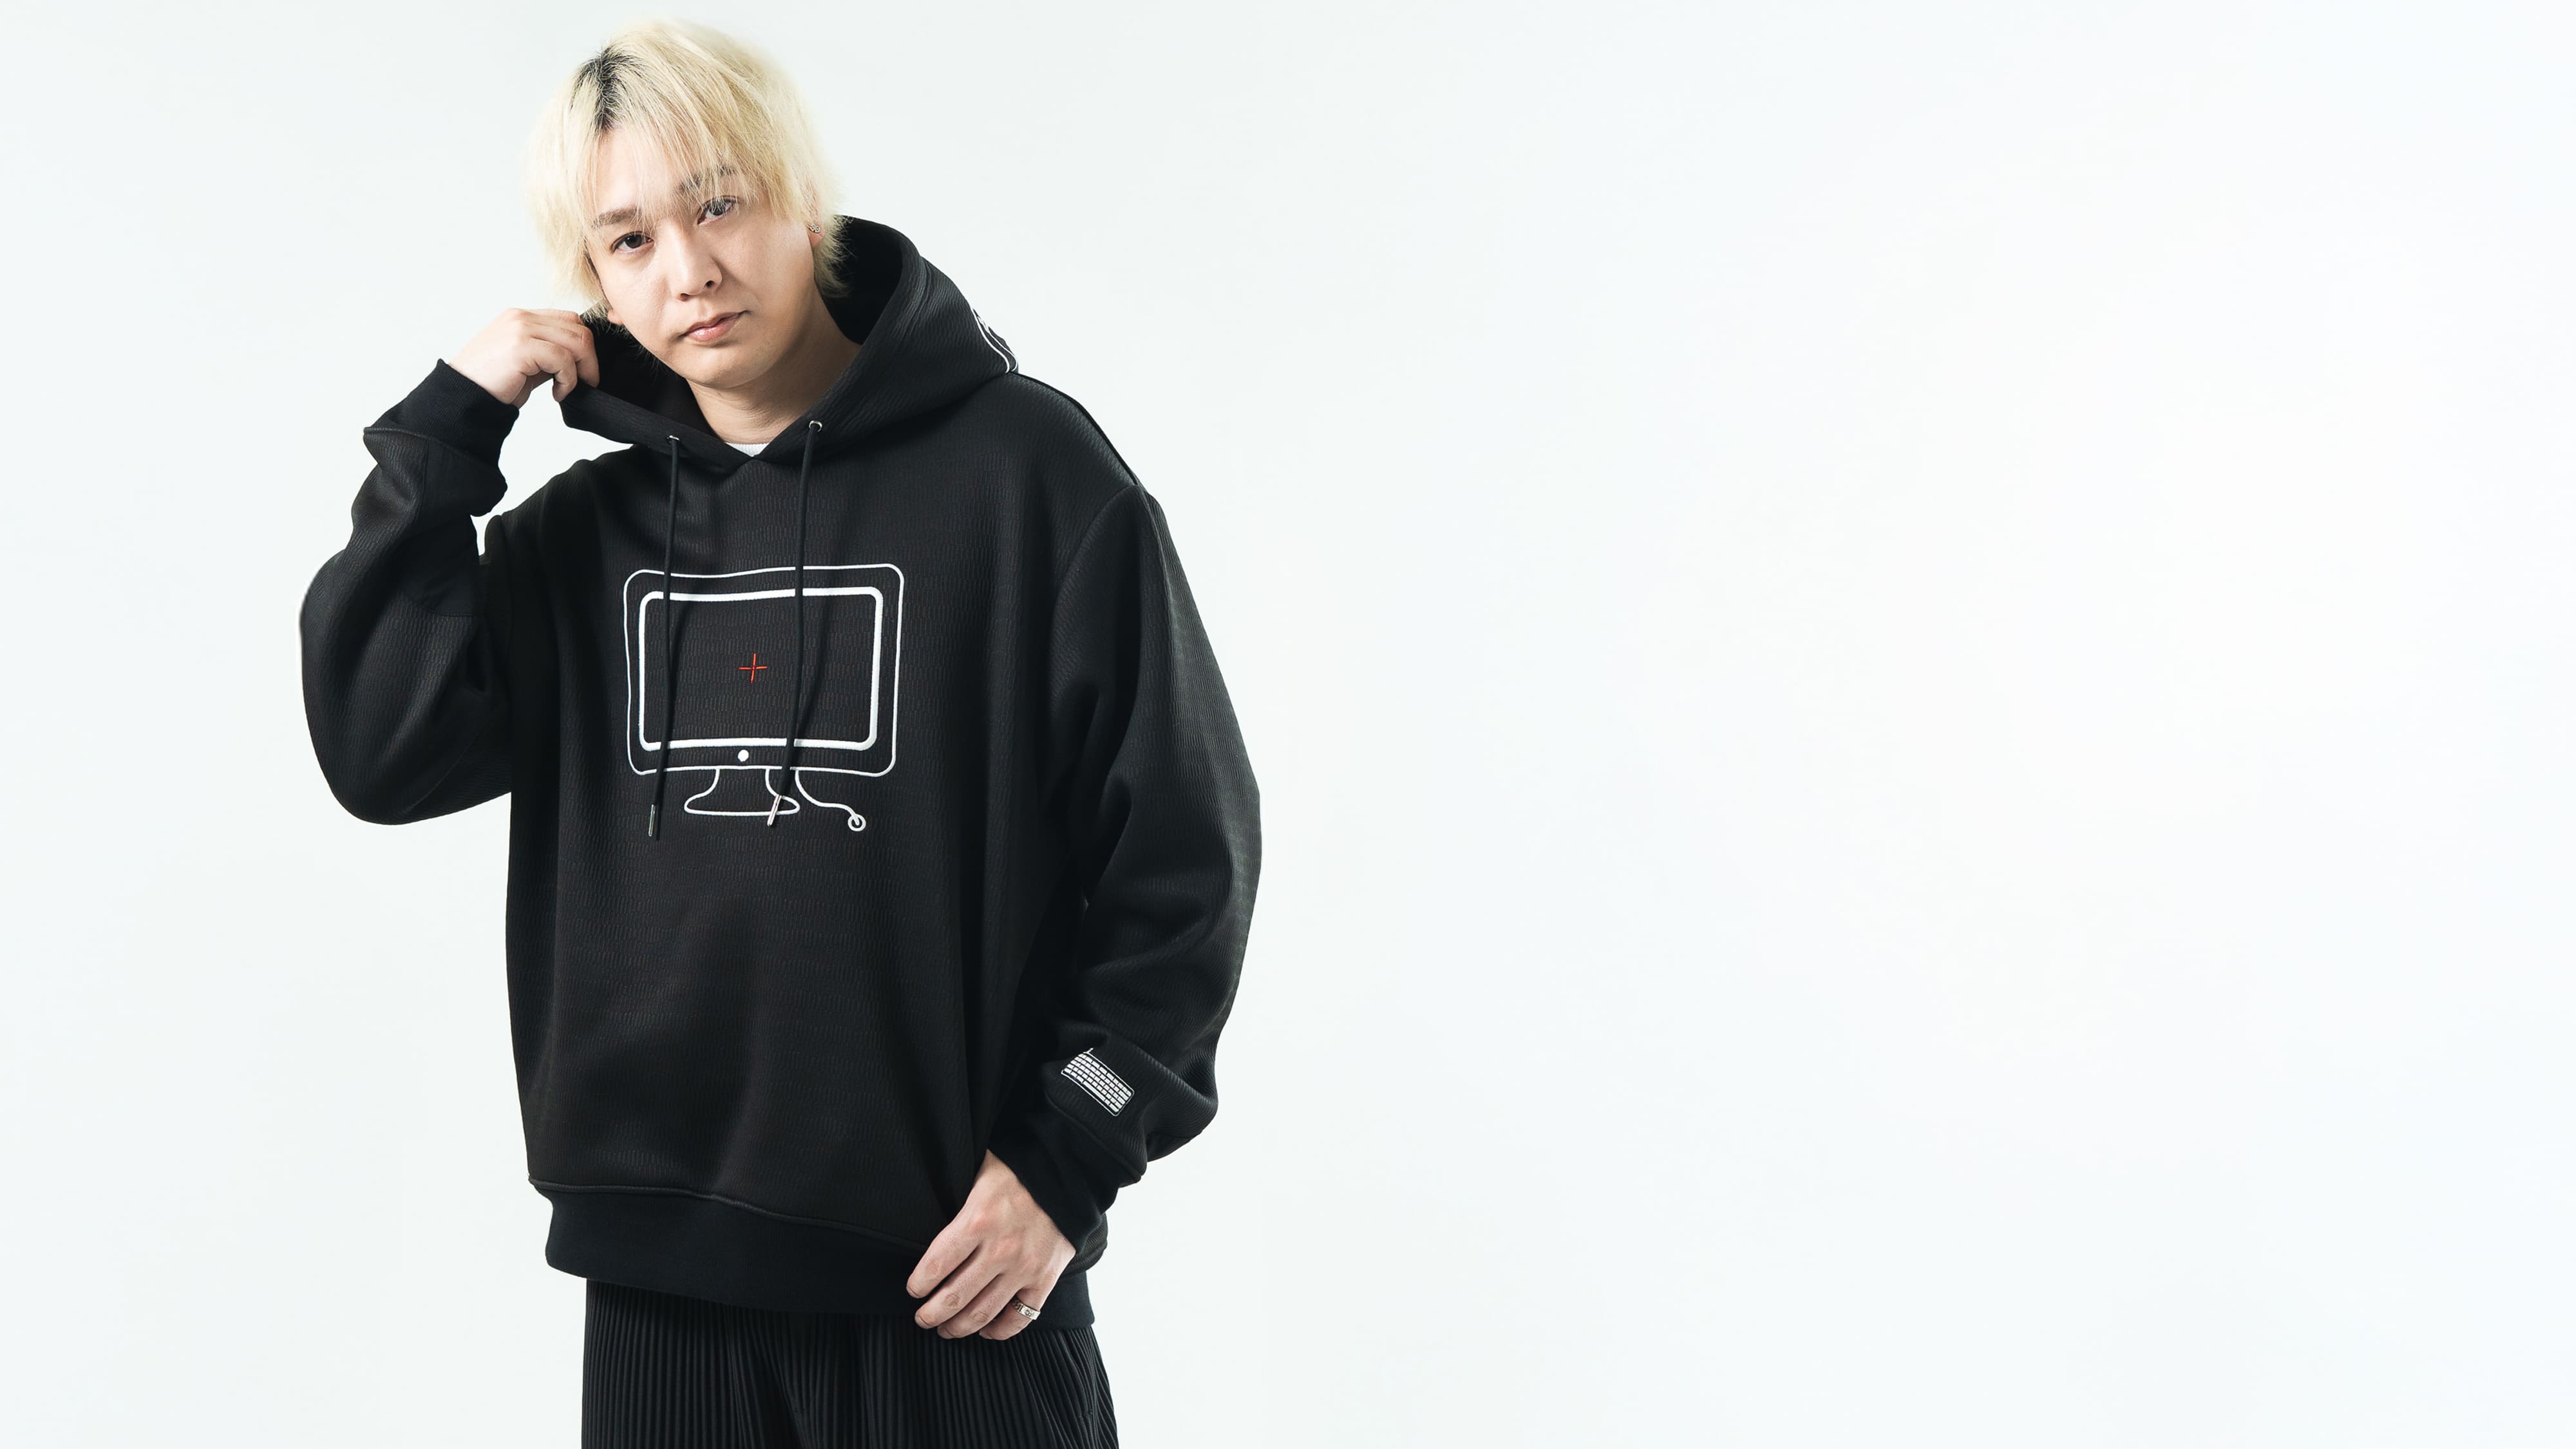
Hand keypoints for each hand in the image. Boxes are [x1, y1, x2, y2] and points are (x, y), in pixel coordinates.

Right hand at [447, 308, 600, 407]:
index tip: (583, 371)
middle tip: (586, 383)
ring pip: (576, 342)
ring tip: (565, 389)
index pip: (569, 319)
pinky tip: (556, 394)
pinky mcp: (520, 346)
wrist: (463, 397)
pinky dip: (568, 381)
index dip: (584, 345)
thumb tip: (581, 359)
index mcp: (521, 317)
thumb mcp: (527, 364)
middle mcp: (521, 317)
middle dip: (589, 359)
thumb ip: (550, 354)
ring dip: (581, 371)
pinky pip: (563, 359)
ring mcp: (520, 329)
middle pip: (578, 328)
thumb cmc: (492, 384)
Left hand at [908, 1151, 1074, 1339]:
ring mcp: (1024, 1268)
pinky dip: (999, 1331)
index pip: (936, 1265)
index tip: (913, 1290)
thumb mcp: (979, 1172)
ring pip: (983, 1313)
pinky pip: (1020, 1317)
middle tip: (922, 1318)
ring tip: (946, 1329)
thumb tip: (924, 1203)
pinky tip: (985, 1330)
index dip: (918, 1284)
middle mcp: (1000, 1250)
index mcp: (978, 1220)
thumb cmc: (1019, 1169)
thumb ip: (954, 1195)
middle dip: (930, 1314)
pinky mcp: (1045, 1279)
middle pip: (954, 1297)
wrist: (1069, 1173)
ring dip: (958, 1327)